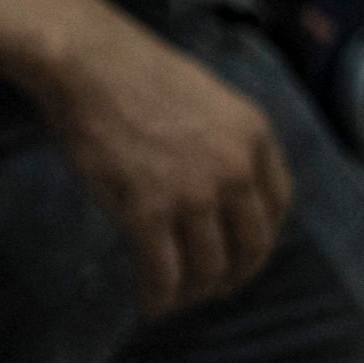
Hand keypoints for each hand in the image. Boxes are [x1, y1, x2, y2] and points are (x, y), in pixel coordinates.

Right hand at [43, 16, 291, 316]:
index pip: (278, 207)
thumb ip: (227, 141)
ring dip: (195, 290)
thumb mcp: (207, 97)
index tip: (242, 252)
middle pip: (250, 246)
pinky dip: (159, 296)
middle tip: (211, 286)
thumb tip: (225, 187)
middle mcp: (236, 171)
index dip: (260, 239)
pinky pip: (163, 271)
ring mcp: (194, 193)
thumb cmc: (135, 71)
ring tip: (176, 297)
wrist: (86, 60)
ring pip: (209, 267)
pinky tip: (150, 302)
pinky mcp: (149, 210)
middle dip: (232, 275)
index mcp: (255, 137)